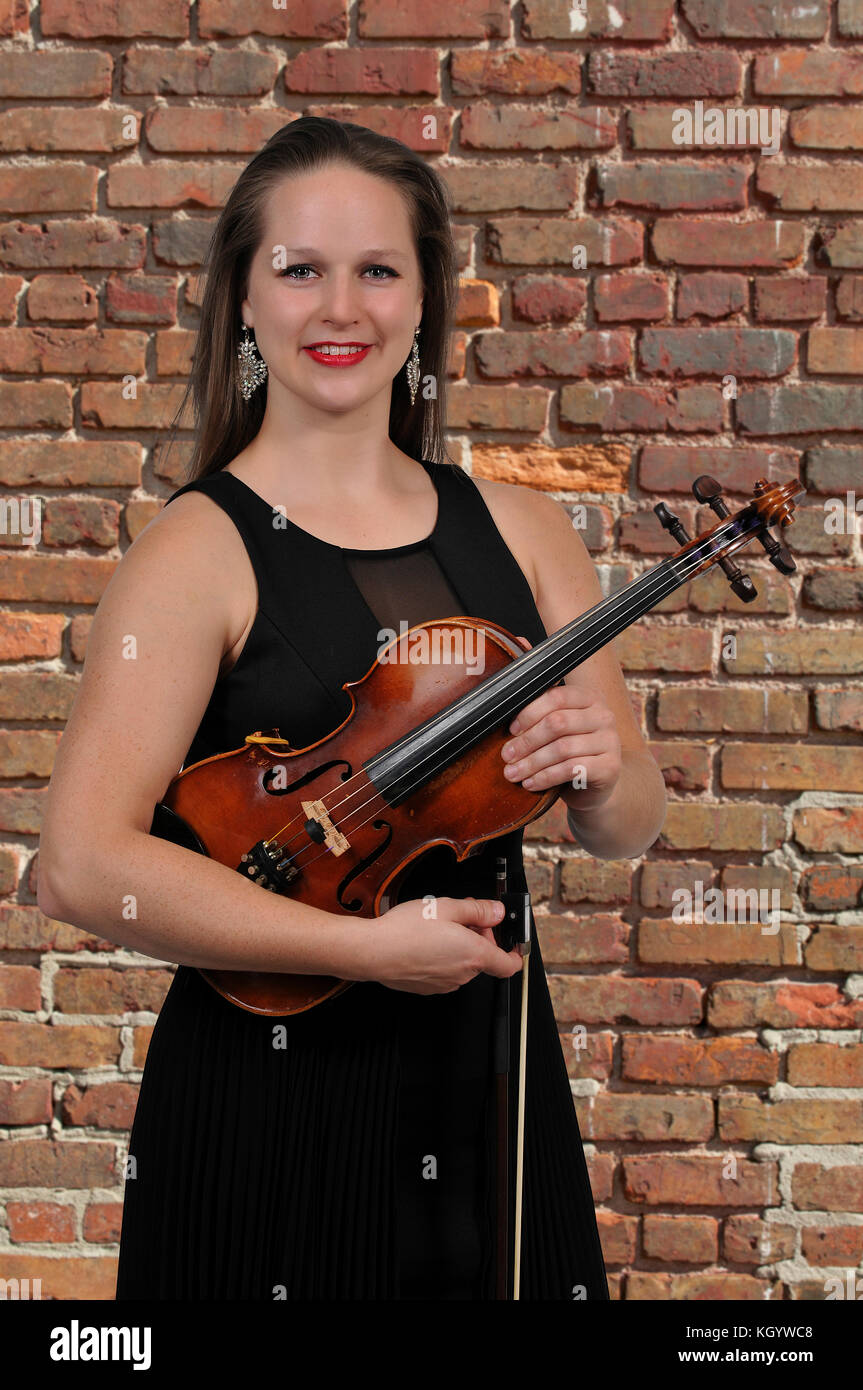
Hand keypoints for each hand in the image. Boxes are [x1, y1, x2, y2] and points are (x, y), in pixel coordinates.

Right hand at [369, 896, 523, 994]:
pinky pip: (445, 970)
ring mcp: (445, 984)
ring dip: (459, 945)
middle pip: (483, 957)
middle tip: (462, 915)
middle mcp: (463, 974)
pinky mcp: (428, 987)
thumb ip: (478, 909)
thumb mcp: (447, 907)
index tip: (512, 941)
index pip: (509, 965)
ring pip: (463, 963)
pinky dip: (443, 956)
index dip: (515, 952)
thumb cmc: (406, 930)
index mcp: (474, 955)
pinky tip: (425, 940)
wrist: (373, 952)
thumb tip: (497, 912)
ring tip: (438, 925)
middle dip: (478, 935)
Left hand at [501, 636, 621, 811]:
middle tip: (505, 756)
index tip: (509, 730)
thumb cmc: (567, 748)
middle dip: (526, 741)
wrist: (595, 786)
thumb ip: (537, 687)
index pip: (556, 697)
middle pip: (557, 723)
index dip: (528, 713)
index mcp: (588, 697)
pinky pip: (572, 769)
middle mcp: (604, 714)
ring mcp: (610, 741)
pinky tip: (531, 783)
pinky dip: (546, 777)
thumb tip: (518, 640)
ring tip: (512, 773)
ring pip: (562, 749)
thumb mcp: (552, 719)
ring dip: (531, 763)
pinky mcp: (611, 767)